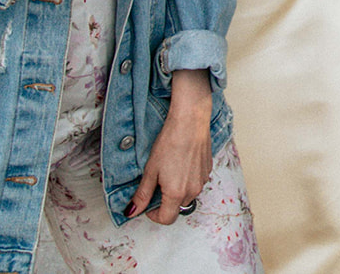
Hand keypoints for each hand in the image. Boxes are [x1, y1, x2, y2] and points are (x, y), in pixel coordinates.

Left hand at [126, 70, 212, 223]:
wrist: (190, 121)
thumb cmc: (170, 142)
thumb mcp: (150, 170)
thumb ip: (142, 194)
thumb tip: (132, 212)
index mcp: (176, 193)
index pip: (166, 219)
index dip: (153, 215)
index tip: (147, 205)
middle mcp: (192, 191)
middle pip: (177, 208)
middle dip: (165, 201)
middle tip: (156, 183)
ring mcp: (202, 181)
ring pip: (187, 196)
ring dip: (177, 191)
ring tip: (169, 170)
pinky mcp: (208, 170)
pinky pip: (196, 183)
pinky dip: (187, 179)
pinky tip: (181, 163)